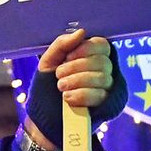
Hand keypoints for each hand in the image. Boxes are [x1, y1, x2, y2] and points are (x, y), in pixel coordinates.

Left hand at [24, 30, 122, 149]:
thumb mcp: (49, 62)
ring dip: (76, 81)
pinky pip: (100, 95)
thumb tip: (82, 32)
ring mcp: (106, 89)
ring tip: (61, 87)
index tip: (68, 57)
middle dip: (76, 67)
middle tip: (59, 75)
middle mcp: (103, 71)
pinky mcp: (105, 106)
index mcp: (91, 57)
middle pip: (102, 61)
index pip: (102, 45)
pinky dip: (81, 95)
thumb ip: (62, 44)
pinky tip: (68, 98)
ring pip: (102, 78)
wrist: (43, 118)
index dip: (86, 49)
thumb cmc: (46, 88)